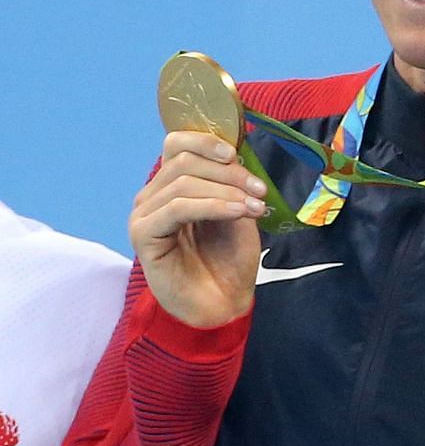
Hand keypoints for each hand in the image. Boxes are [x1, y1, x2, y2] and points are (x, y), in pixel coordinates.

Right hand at [129, 131, 267, 328]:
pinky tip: (238, 213)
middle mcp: (153, 195)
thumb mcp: (237, 211)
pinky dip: (212, 205)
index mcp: (172, 185)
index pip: (176, 144)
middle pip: (183, 161)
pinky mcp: (143, 234)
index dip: (206, 141)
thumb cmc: (228, 259)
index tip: (238, 154)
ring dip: (226, 191)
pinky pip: (177, 208)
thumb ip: (231, 182)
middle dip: (228, 172)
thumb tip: (236, 153)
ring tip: (255, 207)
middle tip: (260, 190)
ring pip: (182, 183)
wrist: (222, 304)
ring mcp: (144, 214)